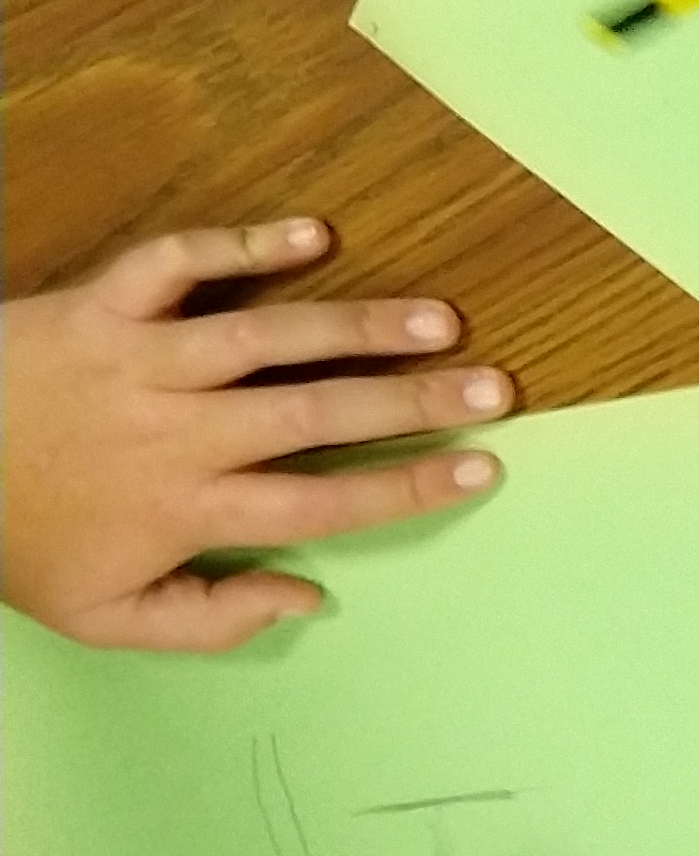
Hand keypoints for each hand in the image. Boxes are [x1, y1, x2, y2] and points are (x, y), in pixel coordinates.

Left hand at [0, 219, 506, 650]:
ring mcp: (138, 361)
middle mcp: (175, 432)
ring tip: (438, 318)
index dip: (408, 486)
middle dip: (415, 401)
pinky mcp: (98, 305)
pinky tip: (312, 234)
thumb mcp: (102, 616)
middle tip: (494, 388)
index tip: (481, 468)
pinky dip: (241, 243)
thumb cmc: (16, 539)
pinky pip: (176, 264)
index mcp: (184, 510)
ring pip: (267, 337)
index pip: (321, 502)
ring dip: (359, 325)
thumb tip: (309, 596)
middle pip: (314, 415)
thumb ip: (209, 620)